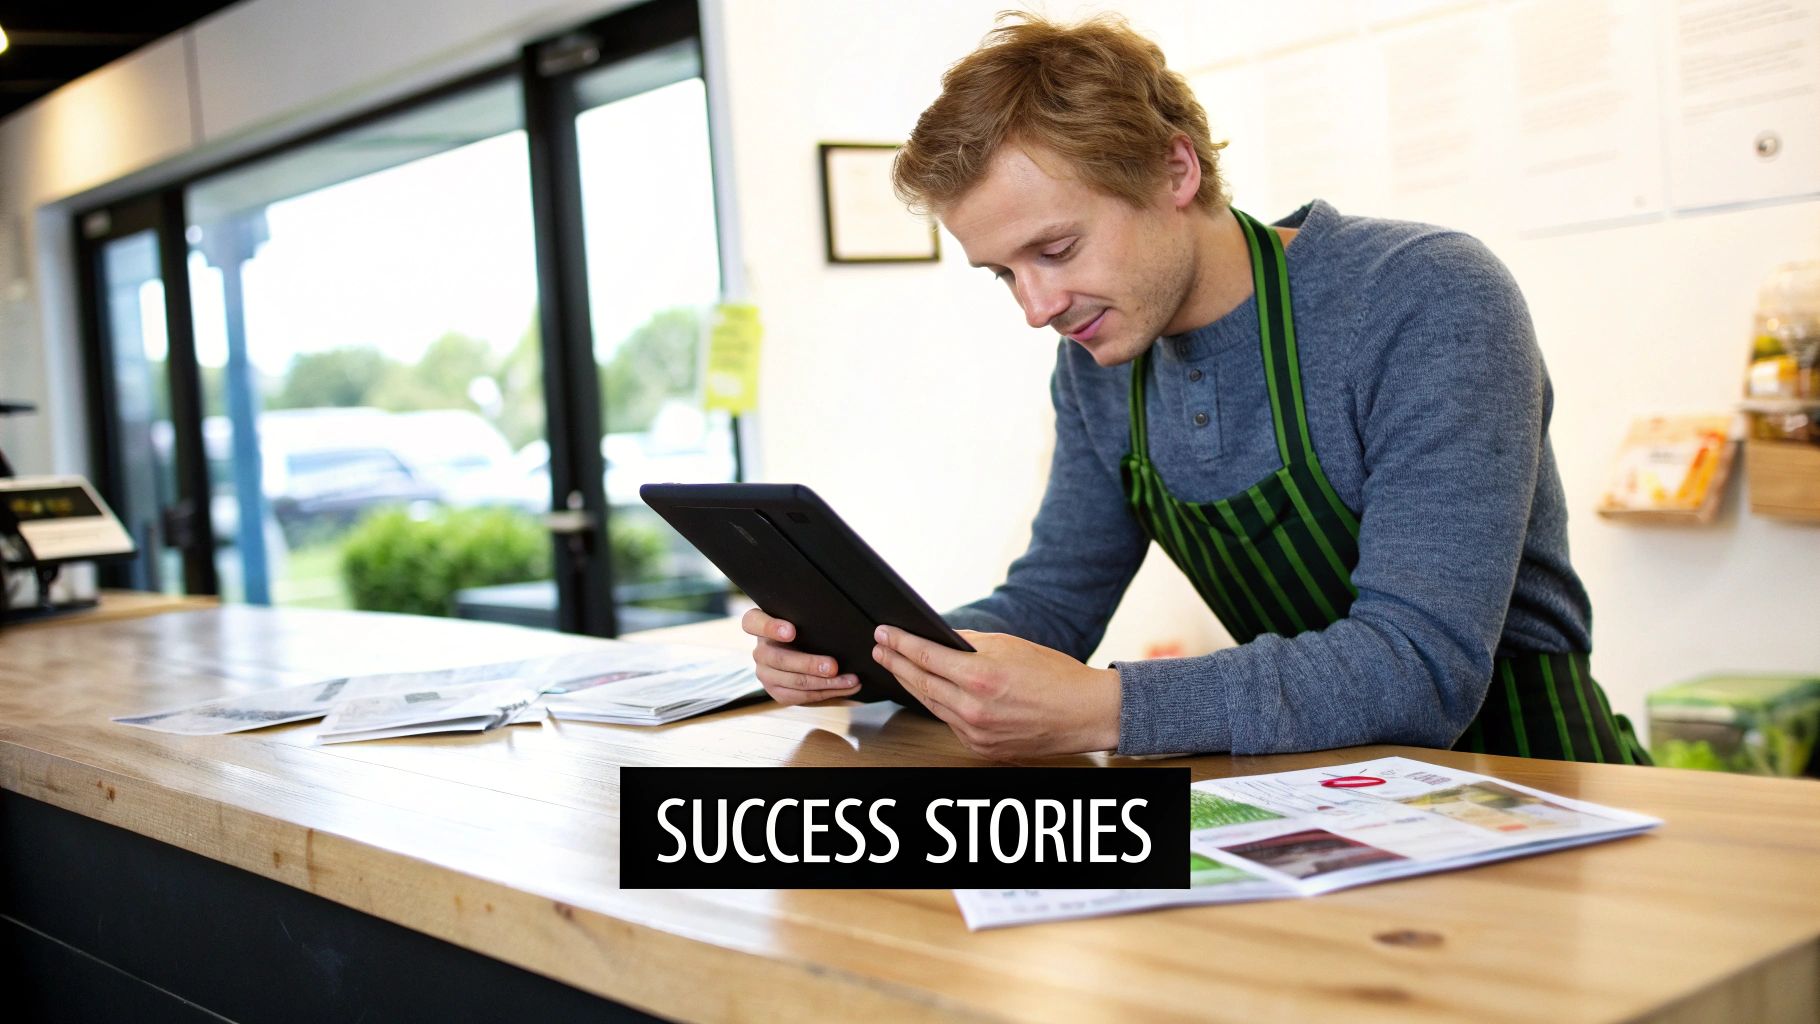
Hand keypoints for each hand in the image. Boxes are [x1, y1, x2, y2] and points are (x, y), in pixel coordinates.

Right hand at [741, 608, 860, 705]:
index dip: (771, 627)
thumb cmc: (803, 628)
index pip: (752, 623)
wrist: (797, 651)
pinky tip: (846, 687)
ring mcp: (765, 674)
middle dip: (809, 664)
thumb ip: (807, 616)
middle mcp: (759, 651)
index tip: (792, 631)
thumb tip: (835, 618)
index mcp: (758, 625)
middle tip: (833, 666)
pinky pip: (802, 696)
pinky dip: (828, 693)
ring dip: (826, 683)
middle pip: (779, 659)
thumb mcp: (800, 617)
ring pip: (794, 682)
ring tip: (850, 680)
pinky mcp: (777, 692)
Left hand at [870, 626, 1120, 759]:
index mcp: (981, 678)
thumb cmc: (1057, 677)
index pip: (925, 657)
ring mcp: (976, 734)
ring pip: (931, 705)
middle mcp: (974, 710)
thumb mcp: (1011, 646)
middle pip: (920, 683)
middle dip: (895, 663)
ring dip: (911, 684)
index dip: (900, 643)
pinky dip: (938, 705)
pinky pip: (950, 723)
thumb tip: (939, 638)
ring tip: (897, 666)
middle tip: (880, 648)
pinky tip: (929, 691)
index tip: (884, 633)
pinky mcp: (982, 749)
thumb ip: (970, 643)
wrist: (1087, 713)